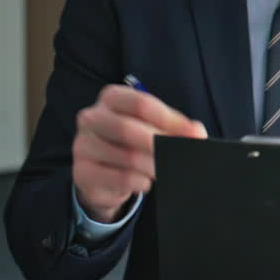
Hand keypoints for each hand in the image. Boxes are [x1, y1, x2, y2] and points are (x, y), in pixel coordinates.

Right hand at [72, 83, 206, 221]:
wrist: (104, 174)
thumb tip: (197, 133)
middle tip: (180, 156)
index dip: (171, 120)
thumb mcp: (154, 127)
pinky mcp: (82, 172)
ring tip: (163, 170)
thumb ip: (176, 127)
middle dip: (160, 144)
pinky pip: (119, 178)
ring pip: (126, 156)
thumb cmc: (133, 142)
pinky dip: (140, 182)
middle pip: (127, 128)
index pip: (141, 104)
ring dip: (153, 166)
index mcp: (112, 97)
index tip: (195, 135)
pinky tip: (146, 181)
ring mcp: (82, 145)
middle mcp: (91, 117)